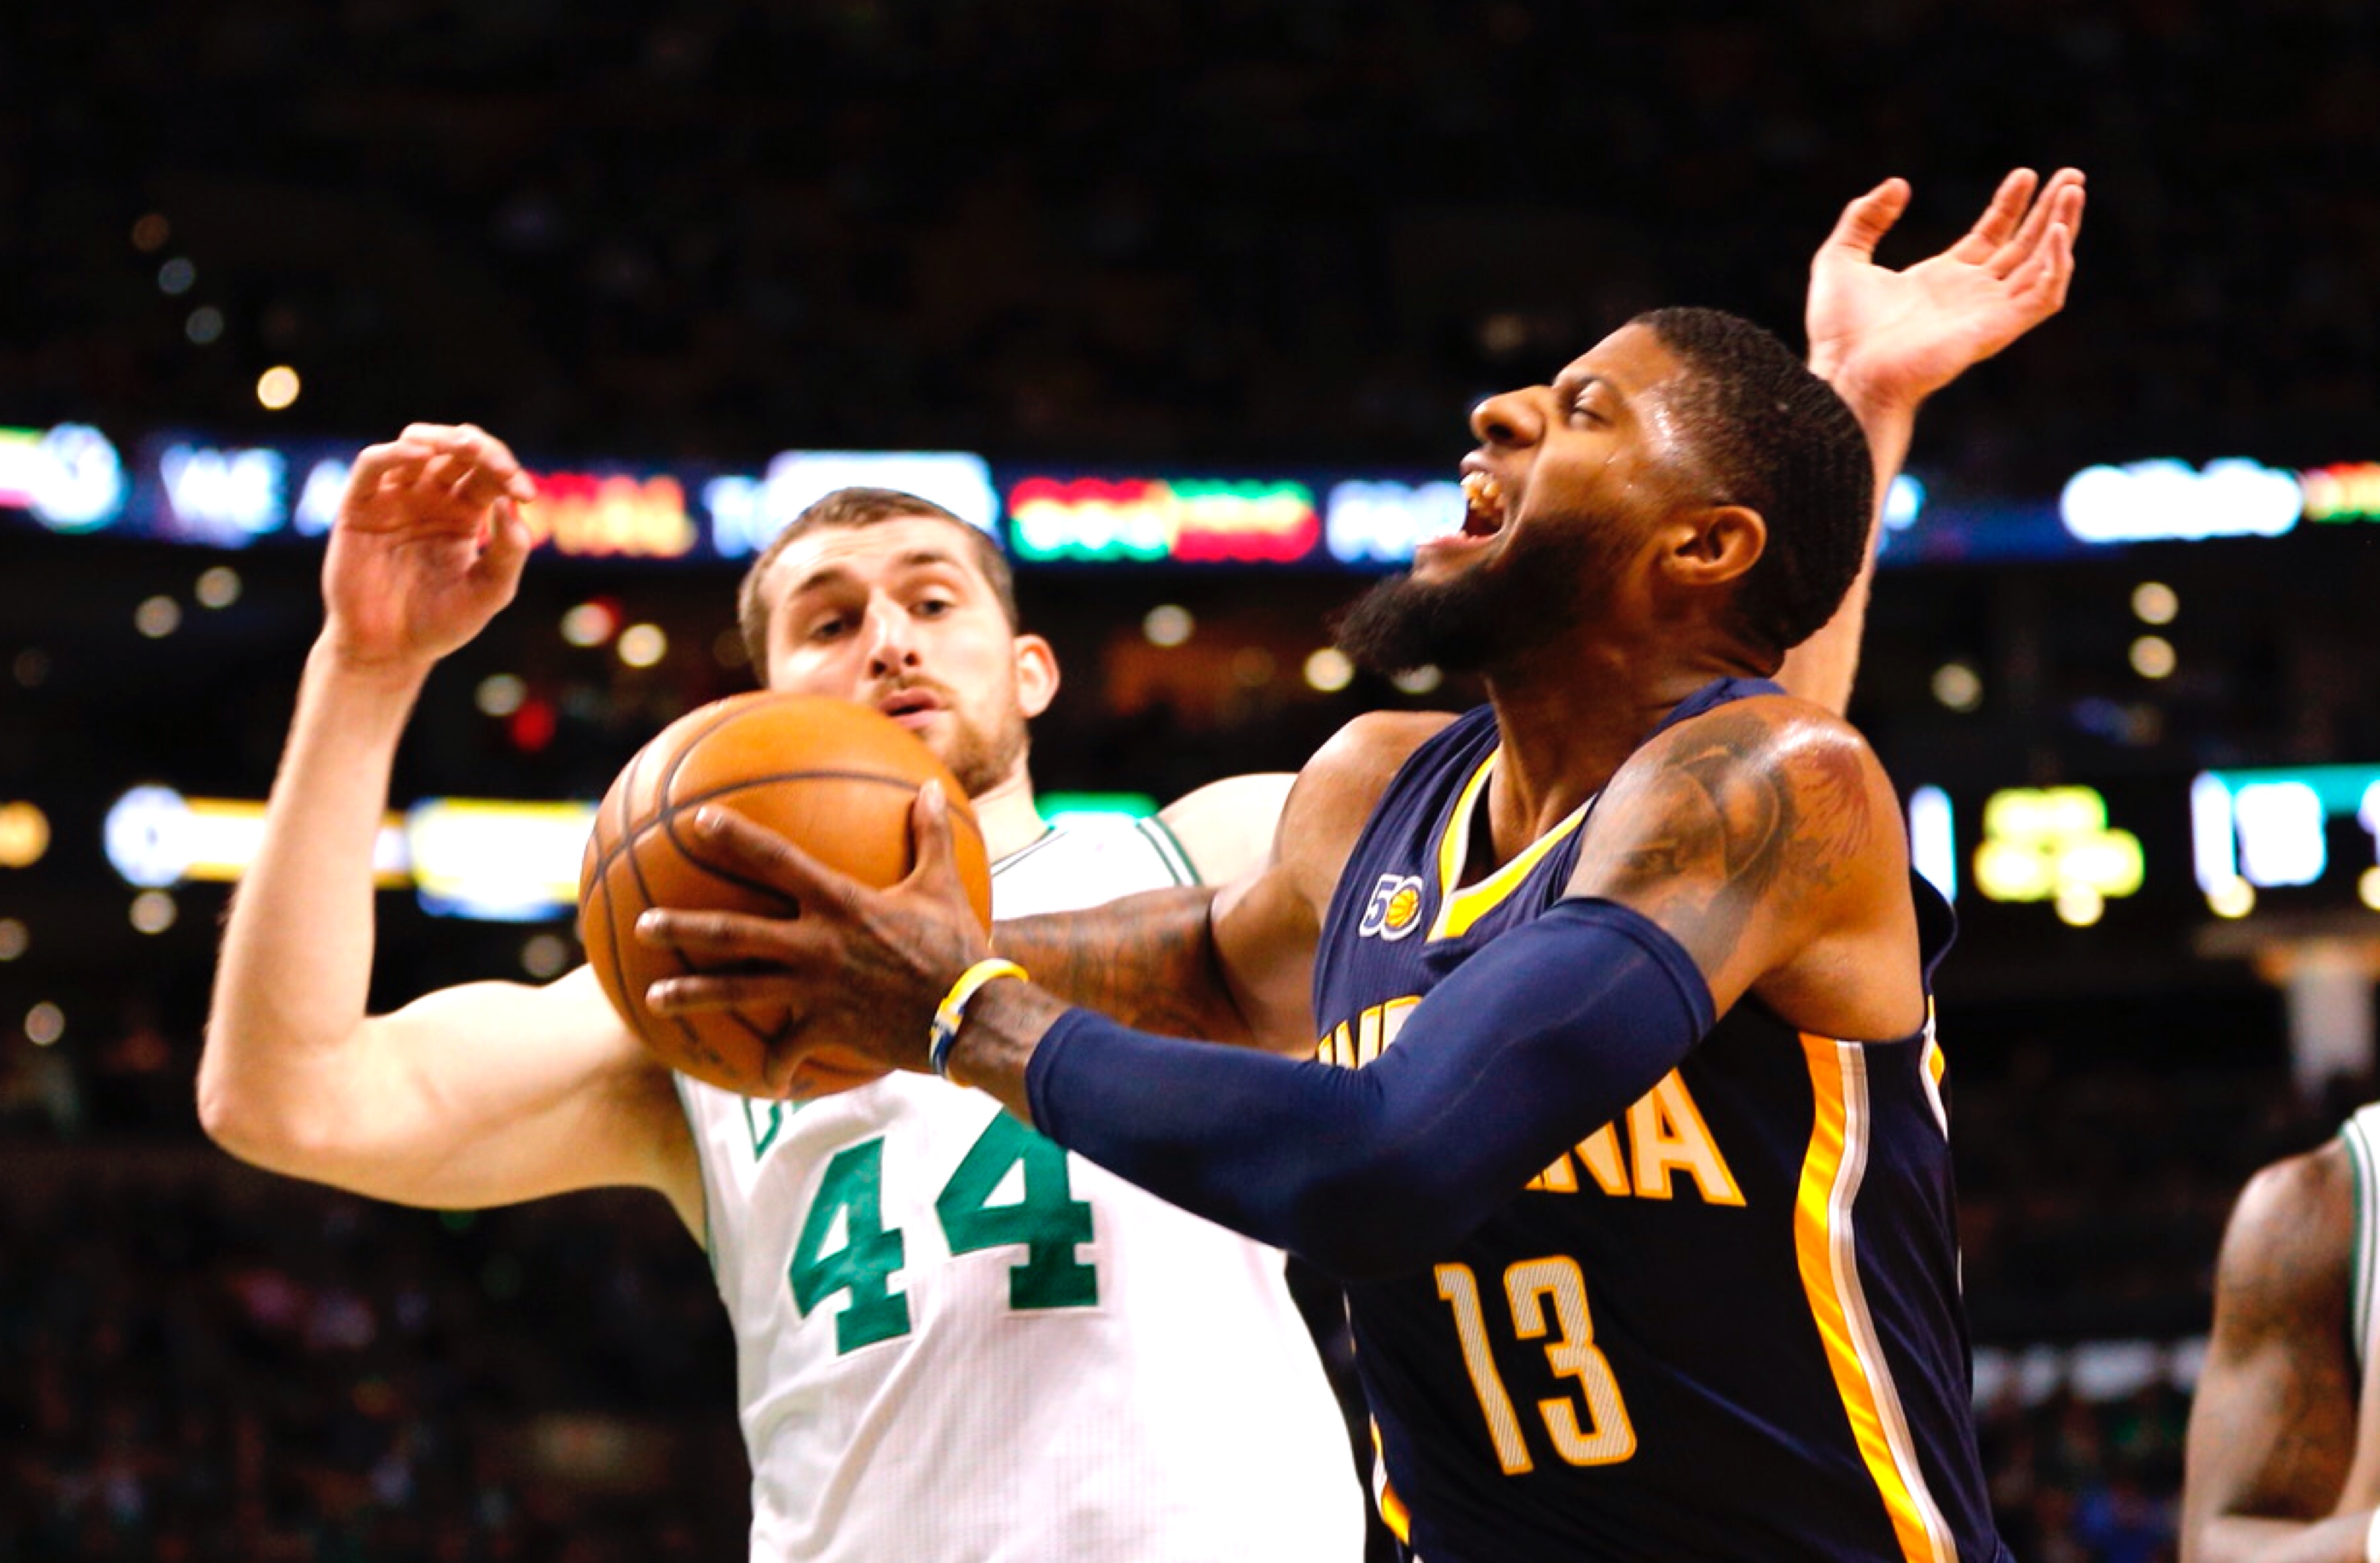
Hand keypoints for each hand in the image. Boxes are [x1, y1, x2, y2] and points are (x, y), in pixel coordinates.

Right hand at [321, 423, 537, 674]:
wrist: (390, 651)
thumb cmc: (441, 624)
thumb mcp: (490, 592)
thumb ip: (510, 551)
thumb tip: (512, 503)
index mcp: (465, 512)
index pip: (490, 473)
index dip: (509, 472)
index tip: (527, 493)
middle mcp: (430, 497)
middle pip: (458, 450)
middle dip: (483, 449)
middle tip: (501, 466)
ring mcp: (394, 498)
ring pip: (417, 445)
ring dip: (443, 439)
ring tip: (467, 448)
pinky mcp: (359, 506)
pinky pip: (373, 465)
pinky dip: (395, 452)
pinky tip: (421, 455)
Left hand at [635, 783, 991, 1076]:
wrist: (971, 1014)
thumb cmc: (958, 945)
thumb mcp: (945, 883)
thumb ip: (931, 834)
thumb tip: (927, 786)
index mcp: (840, 902)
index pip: (777, 860)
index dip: (736, 837)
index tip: (697, 822)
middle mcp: (815, 943)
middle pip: (734, 933)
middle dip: (683, 928)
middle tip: (643, 925)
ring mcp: (815, 988)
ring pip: (740, 991)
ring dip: (693, 995)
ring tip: (654, 998)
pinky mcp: (826, 1028)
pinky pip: (788, 1050)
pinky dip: (775, 1066)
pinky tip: (767, 1080)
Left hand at [1805, 167, 2083, 415]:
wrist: (1844, 373)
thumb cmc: (1839, 331)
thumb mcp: (1840, 258)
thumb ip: (1865, 218)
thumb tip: (1899, 184)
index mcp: (1940, 280)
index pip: (1991, 236)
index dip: (2010, 205)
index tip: (2026, 174)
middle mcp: (1970, 295)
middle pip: (2024, 246)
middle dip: (2050, 210)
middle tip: (2073, 175)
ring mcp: (1986, 312)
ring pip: (2042, 266)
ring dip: (2062, 227)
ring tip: (2074, 190)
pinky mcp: (1996, 329)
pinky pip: (2042, 296)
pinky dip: (2057, 265)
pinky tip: (2056, 233)